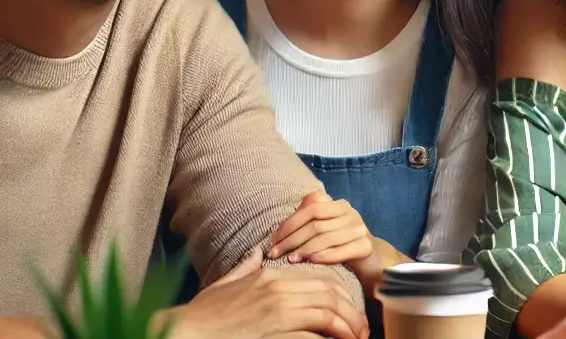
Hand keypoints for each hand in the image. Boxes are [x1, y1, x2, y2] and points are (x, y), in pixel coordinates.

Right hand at [167, 261, 368, 338]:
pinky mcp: (273, 334)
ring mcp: (276, 313)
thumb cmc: (201, 316)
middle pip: (330, 296)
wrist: (184, 333)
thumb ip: (244, 266)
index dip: (342, 296)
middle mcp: (279, 290)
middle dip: (352, 313)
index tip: (352, 312)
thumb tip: (254, 252)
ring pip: (327, 315)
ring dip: (347, 329)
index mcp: (271, 276)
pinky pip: (310, 336)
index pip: (321, 279)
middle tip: (362, 331)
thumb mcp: (226, 284)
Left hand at [268, 191, 381, 283]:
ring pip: (326, 237)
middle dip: (291, 239)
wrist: (369, 261)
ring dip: (304, 249)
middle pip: (316, 224)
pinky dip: (324, 257)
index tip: (272, 240)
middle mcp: (351, 214)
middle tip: (274, 254)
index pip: (311, 207)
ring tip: (289, 260)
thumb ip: (307, 220)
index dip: (289, 223)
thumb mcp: (323, 229)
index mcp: (339, 205)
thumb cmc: (338, 245)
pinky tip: (310, 263)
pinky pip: (341, 251)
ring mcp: (359, 230)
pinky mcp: (366, 247)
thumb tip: (282, 224)